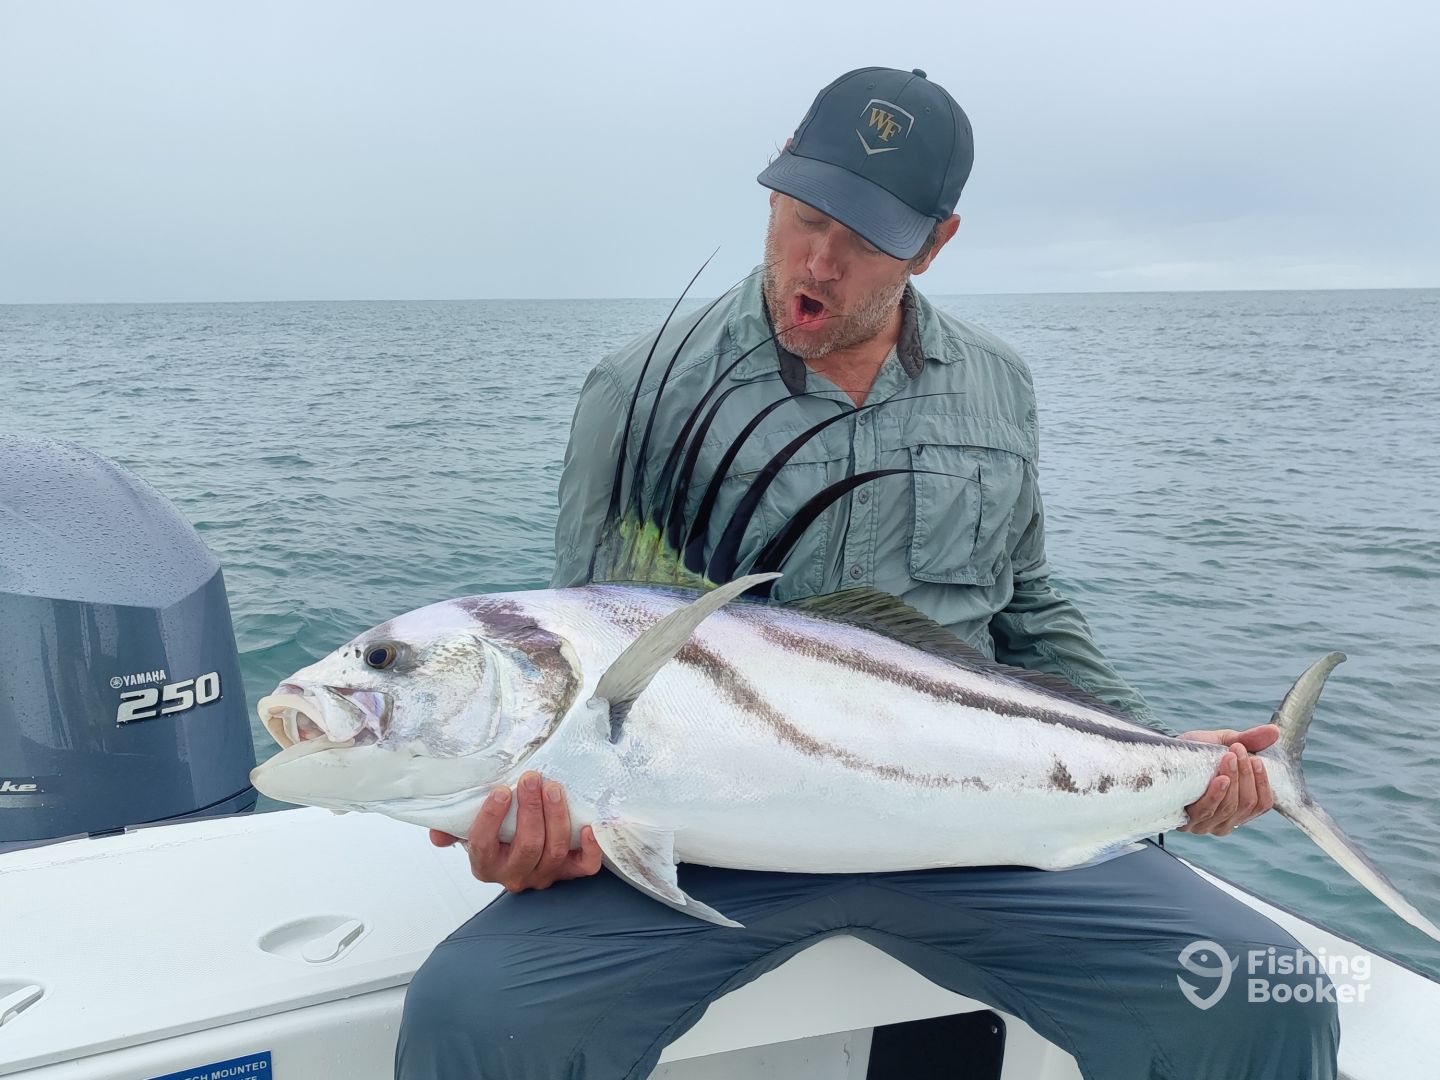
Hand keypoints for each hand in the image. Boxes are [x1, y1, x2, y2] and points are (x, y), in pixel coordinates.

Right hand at [429, 771, 602, 890]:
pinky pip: (584, 868)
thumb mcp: (469, 828)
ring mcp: (544, 875)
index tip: (501, 791)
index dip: (491, 819)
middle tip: (532, 779)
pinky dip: (590, 849)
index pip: (484, 846)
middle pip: (528, 847)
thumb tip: (437, 833)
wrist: (520, 852)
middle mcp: (514, 875)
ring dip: (556, 816)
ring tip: (553, 787)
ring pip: (555, 851)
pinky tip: (588, 827)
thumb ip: (453, 828)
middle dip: (532, 810)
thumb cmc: (495, 833)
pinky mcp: (568, 872)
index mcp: (485, 865)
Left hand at [1176, 725, 1278, 835]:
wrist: (1162, 756)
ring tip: (1230, 757)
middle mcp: (1224, 821)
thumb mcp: (1224, 742)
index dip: (1263, 783)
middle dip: (1246, 775)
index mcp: (1239, 808)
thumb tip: (1275, 731)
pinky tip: (1221, 780)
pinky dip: (1217, 795)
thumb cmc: (1195, 753)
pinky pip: (1208, 812)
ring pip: (1229, 808)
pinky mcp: (1185, 823)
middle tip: (1239, 751)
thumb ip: (1250, 740)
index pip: (1261, 804)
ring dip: (1234, 780)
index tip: (1256, 759)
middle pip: (1246, 805)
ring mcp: (1204, 825)